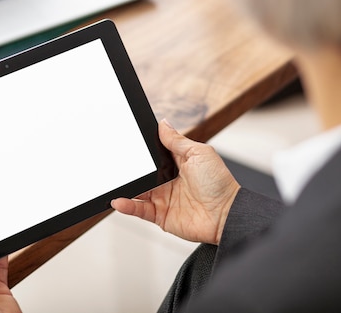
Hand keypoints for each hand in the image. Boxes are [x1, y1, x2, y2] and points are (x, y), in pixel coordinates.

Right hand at [111, 119, 239, 244]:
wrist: (226, 214)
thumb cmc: (219, 184)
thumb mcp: (198, 153)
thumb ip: (177, 140)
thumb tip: (163, 124)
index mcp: (177, 164)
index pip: (154, 155)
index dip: (142, 150)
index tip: (128, 142)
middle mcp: (168, 181)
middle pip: (142, 173)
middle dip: (130, 169)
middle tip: (117, 164)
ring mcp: (163, 199)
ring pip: (137, 191)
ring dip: (125, 188)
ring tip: (113, 183)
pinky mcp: (160, 215)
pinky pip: (139, 209)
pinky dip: (127, 206)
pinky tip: (119, 200)